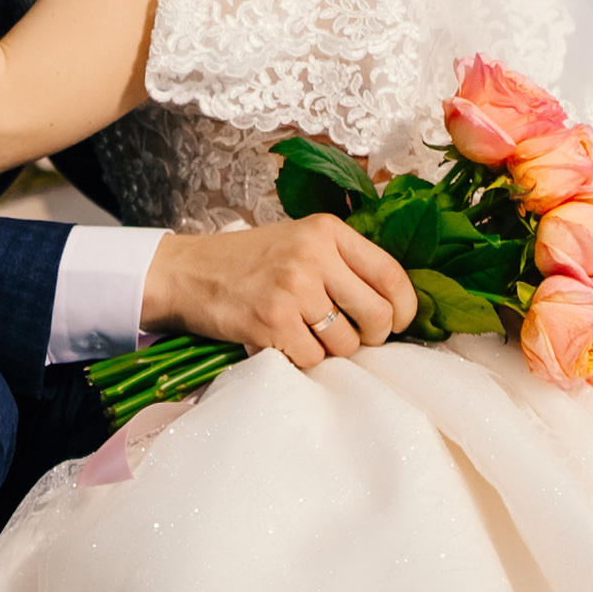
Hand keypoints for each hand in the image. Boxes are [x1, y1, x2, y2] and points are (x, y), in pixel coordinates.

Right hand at [141, 212, 415, 368]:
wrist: (187, 271)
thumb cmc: (247, 261)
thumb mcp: (299, 241)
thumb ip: (342, 262)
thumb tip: (392, 305)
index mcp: (327, 231)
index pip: (391, 274)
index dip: (405, 309)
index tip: (399, 322)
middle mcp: (314, 255)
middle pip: (377, 315)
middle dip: (371, 337)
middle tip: (352, 337)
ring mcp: (292, 289)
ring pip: (346, 344)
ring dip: (332, 351)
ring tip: (308, 336)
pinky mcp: (271, 321)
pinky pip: (313, 359)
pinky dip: (304, 360)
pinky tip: (286, 343)